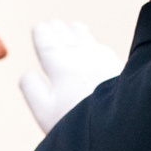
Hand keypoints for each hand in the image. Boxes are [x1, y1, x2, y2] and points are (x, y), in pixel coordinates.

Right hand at [18, 20, 123, 134]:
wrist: (123, 125)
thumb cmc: (78, 122)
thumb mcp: (45, 111)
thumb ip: (32, 89)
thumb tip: (27, 74)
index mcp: (59, 64)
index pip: (46, 40)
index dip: (41, 33)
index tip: (39, 28)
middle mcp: (80, 55)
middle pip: (66, 35)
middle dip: (57, 30)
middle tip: (52, 25)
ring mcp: (102, 58)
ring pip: (85, 37)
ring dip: (75, 32)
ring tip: (71, 29)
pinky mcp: (119, 66)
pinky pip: (101, 47)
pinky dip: (92, 43)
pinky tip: (94, 48)